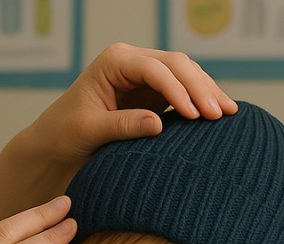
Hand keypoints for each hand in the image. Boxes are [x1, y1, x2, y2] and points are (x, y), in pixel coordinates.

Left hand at [27, 43, 237, 169]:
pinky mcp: (151, 91)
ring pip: (185, 74)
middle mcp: (130, 60)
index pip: (154, 68)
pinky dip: (200, 100)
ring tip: (228, 113)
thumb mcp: (90, 130)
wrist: (54, 142)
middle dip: (200, 88)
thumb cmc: (64, 133)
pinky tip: (219, 112)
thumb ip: (123, 125)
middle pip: (176, 65)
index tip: (195, 114)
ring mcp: (143, 74)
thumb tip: (159, 123)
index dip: (178, 89)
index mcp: (113, 61)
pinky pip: (183, 90)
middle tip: (220, 114)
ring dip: (206, 92)